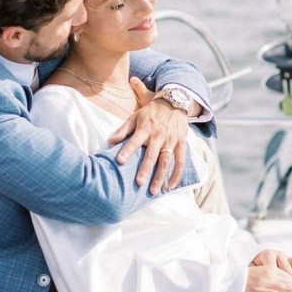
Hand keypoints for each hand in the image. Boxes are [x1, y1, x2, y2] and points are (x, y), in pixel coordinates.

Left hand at [108, 77, 188, 193]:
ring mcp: (171, 141)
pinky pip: (180, 161)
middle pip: (151, 156)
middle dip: (145, 170)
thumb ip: (123, 129)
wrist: (174, 101)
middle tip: (139, 183)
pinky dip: (177, 174)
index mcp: (145, 128)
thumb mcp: (135, 116)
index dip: (127, 151)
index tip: (120, 161)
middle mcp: (158, 136)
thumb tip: (109, 141)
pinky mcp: (181, 144)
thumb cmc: (151, 111)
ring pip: (166, 161)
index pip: (135, 141)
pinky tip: (171, 185)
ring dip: (160, 177)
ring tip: (154, 191)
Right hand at [242, 264, 291, 291]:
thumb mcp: (255, 276)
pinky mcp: (258, 290)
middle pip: (289, 280)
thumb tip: (276, 287)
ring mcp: (264, 282)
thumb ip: (266, 279)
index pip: (286, 275)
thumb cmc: (239, 281)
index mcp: (267, 270)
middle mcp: (268, 274)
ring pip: (285, 286)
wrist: (226, 281)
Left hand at [250, 249, 291, 277]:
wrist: (251, 259)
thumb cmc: (251, 268)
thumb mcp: (250, 270)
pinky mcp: (289, 259)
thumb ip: (256, 273)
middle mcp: (277, 254)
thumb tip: (257, 280)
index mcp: (266, 255)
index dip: (278, 275)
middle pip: (285, 265)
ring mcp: (284, 256)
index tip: (282, 283)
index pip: (274, 266)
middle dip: (291, 275)